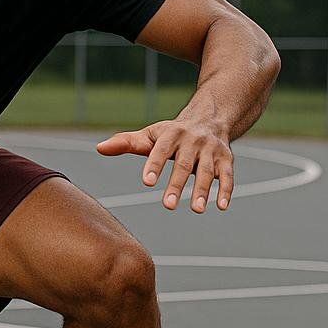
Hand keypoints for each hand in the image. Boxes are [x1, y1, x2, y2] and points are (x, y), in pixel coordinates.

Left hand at [96, 120, 234, 212]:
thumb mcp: (150, 135)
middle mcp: (193, 140)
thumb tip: (99, 148)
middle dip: (177, 184)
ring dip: (203, 190)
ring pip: (207, 171)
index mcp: (172, 133)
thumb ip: (126, 143)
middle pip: (183, 164)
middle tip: (167, 205)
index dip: (154, 164)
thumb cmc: (172, 133)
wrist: (210, 118)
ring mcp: (211, 150)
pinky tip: (221, 206)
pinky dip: (225, 190)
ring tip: (196, 209)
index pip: (161, 150)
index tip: (147, 182)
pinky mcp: (226, 159)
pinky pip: (228, 175)